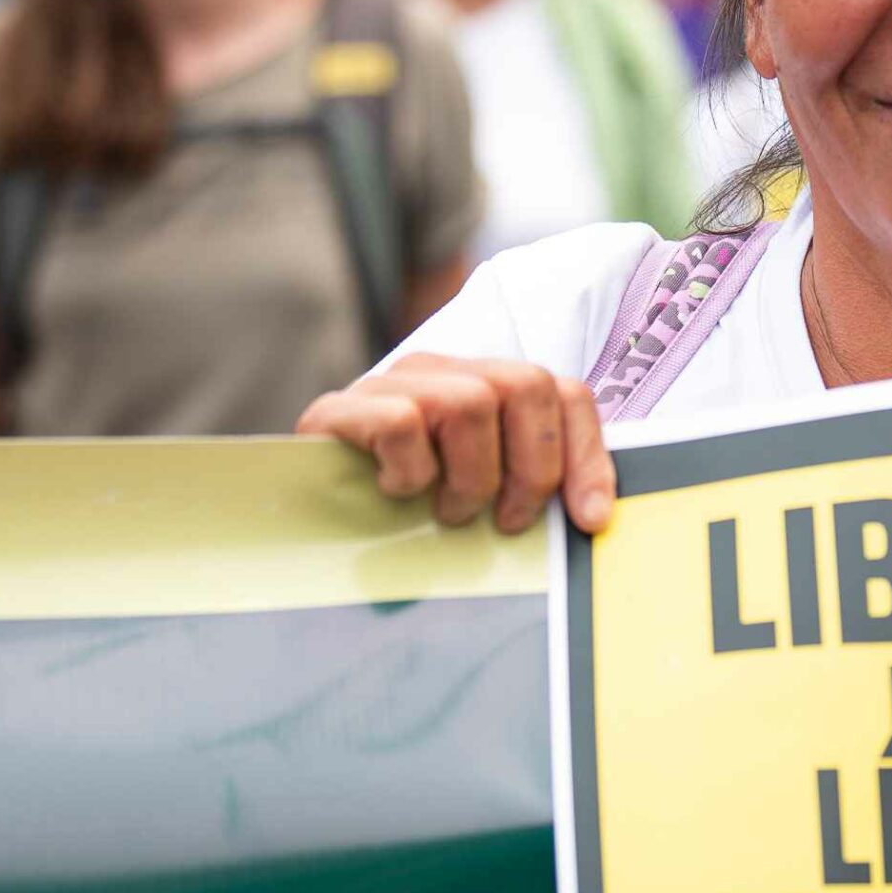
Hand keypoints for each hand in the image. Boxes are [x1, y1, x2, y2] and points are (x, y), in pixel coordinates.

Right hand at [296, 355, 615, 534]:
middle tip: (508, 522)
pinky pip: (400, 422)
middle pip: (524, 386)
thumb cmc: (403, 510)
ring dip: (470, 478)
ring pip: (469, 403)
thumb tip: (592, 519)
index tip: (590, 519)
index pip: (562, 392)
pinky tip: (395, 492)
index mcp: (485, 384)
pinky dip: (410, 470)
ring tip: (449, 513)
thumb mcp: (478, 495)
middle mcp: (444, 370)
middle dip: (532, 469)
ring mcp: (392, 382)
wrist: (299, 510)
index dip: (587, 455)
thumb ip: (526, 488)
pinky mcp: (340, 408)